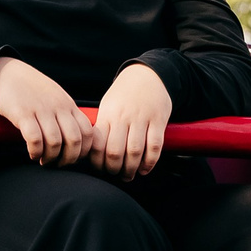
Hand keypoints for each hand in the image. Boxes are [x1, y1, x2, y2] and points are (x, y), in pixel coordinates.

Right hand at [0, 57, 90, 166]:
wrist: (8, 74)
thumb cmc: (34, 92)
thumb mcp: (57, 99)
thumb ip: (68, 116)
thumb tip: (78, 143)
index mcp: (69, 106)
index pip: (88, 132)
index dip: (83, 151)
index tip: (73, 158)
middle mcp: (58, 107)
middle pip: (74, 140)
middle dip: (68, 158)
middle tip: (58, 164)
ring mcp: (41, 110)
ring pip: (55, 142)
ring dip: (51, 157)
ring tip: (44, 160)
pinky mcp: (22, 113)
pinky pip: (34, 139)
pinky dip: (36, 151)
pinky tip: (33, 154)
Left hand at [90, 63, 171, 180]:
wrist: (147, 75)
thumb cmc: (124, 95)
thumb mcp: (107, 106)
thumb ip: (102, 127)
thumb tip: (92, 153)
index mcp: (107, 115)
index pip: (98, 145)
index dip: (97, 163)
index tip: (100, 169)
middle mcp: (123, 117)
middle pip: (115, 152)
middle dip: (114, 169)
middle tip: (115, 175)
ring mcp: (141, 119)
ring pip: (135, 151)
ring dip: (132, 169)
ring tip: (129, 175)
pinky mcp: (158, 120)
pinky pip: (154, 146)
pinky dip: (150, 162)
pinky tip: (145, 169)